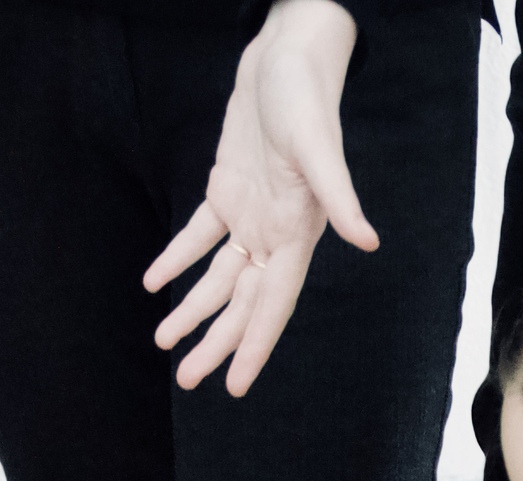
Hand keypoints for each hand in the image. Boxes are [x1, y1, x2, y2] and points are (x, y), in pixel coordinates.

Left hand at [144, 0, 377, 396]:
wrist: (286, 54)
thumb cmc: (306, 98)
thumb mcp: (319, 148)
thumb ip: (340, 198)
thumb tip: (368, 242)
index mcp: (295, 235)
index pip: (272, 305)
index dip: (253, 347)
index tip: (234, 385)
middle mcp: (274, 235)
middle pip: (241, 304)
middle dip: (215, 342)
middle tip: (187, 379)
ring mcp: (250, 214)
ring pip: (218, 278)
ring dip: (193, 310)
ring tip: (166, 342)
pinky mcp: (228, 188)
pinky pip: (200, 235)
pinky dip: (178, 258)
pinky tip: (155, 282)